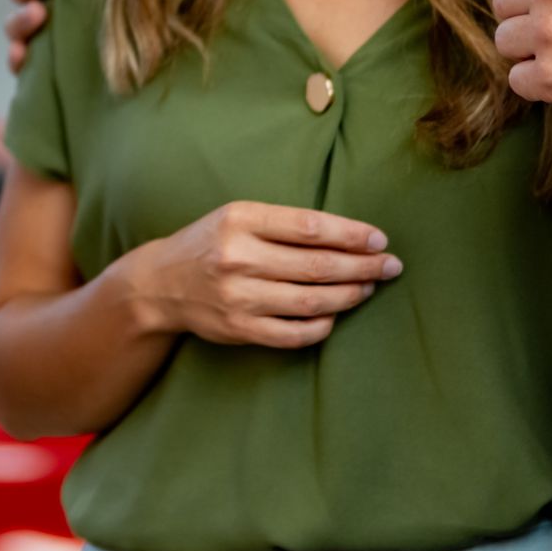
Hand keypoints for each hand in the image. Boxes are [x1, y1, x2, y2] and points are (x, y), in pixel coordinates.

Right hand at [120, 201, 399, 350]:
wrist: (160, 283)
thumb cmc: (211, 242)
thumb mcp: (238, 216)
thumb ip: (285, 224)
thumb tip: (349, 236)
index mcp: (241, 219)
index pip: (310, 227)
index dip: (351, 234)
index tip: (380, 239)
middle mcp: (238, 257)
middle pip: (317, 266)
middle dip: (362, 266)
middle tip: (391, 266)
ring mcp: (238, 296)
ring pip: (310, 301)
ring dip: (349, 295)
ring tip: (369, 288)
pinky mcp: (238, 329)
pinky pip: (293, 333)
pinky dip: (321, 326)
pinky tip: (336, 316)